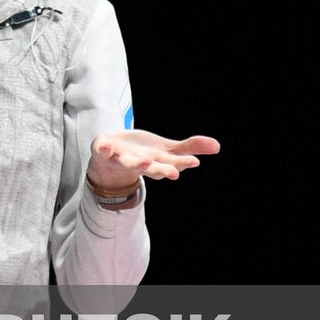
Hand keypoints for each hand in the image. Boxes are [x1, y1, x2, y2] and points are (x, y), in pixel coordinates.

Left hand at [88, 130, 220, 192]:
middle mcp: (139, 163)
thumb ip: (190, 148)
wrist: (108, 160)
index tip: (193, 162)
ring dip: (136, 164)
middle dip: (162, 171)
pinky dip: (103, 148)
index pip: (171, 164)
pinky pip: (102, 150)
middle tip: (174, 174)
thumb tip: (218, 146)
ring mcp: (120, 158)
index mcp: (156, 163)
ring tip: (145, 162)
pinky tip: (106, 145)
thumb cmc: (142, 154)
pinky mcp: (103, 151)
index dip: (181, 163)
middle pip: (152, 169)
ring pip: (129, 164)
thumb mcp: (166, 150)